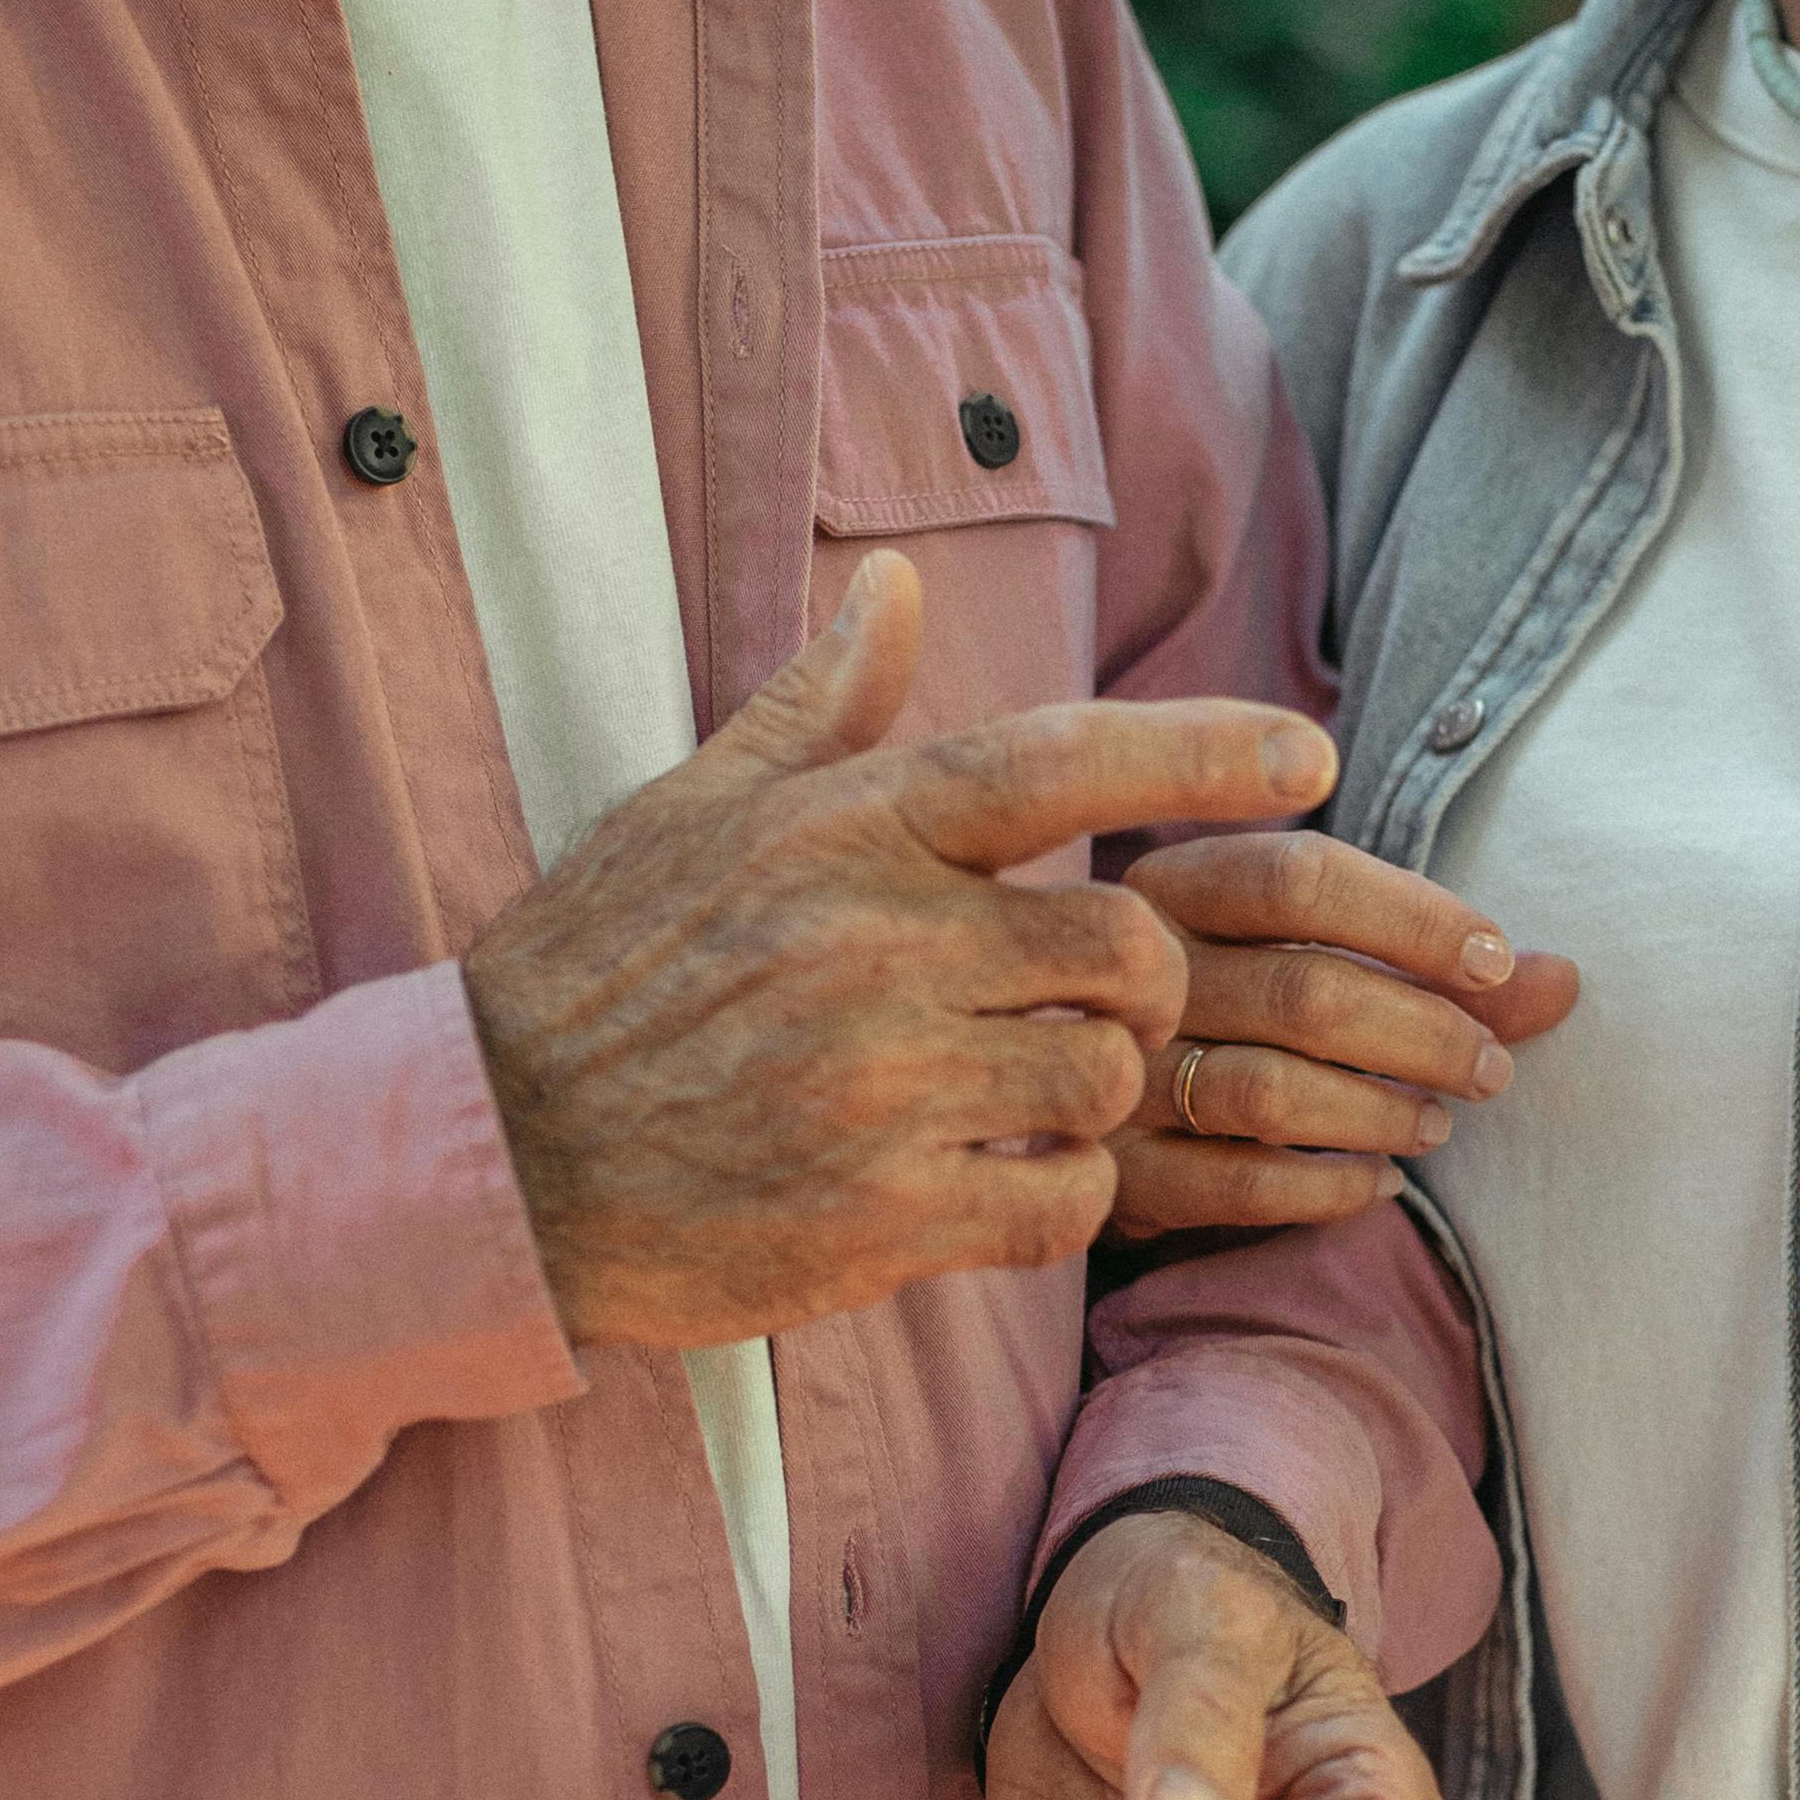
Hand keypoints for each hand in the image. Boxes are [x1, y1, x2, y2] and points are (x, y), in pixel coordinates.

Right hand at [467, 555, 1335, 1345]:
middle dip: (1145, 978)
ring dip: (1099, 1091)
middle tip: (1100, 1001)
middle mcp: (873, 948)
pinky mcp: (883, 1218)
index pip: (1059, 764)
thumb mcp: (689, 810)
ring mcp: (881, 1089)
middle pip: (1126, 944)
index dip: (1202, 754)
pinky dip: (1063, 1196)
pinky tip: (1000, 1182)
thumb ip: (818, 705)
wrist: (491, 1160)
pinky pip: (1064, 1202)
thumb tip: (894, 582)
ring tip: (1024, 1094)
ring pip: (1107, 1077)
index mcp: (841, 833)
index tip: (1308, 755)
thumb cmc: (595, 973)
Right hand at [1112, 836, 1579, 1233]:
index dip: (1415, 918)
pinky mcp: (1118, 1173)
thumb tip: (1563, 979)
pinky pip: (1239, 1184)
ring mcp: (1115, 1074)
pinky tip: (1379, 1183)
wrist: (1067, 1091)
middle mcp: (1134, 972)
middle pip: (1303, 988)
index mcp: (1175, 884)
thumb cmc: (1228, 1009)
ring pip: (1270, 1091)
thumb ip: (1432, 966)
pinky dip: (1329, 1186)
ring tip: (1436, 1124)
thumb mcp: (1309, 953)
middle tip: (1490, 1068)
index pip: (1302, 875)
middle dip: (1424, 1032)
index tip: (1497, 961)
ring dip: (1381, 1112)